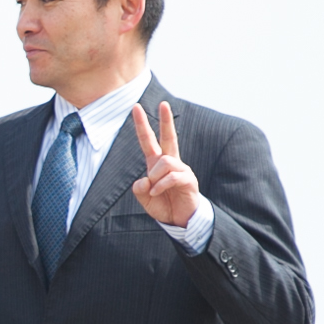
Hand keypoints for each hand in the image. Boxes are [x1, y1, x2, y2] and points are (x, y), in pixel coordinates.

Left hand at [129, 101, 202, 227]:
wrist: (180, 220)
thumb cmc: (163, 206)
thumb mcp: (145, 198)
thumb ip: (140, 189)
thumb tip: (145, 179)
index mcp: (156, 163)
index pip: (148, 140)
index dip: (142, 125)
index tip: (135, 107)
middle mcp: (170, 162)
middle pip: (168, 137)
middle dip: (166, 120)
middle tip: (163, 103)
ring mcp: (181, 169)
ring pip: (165, 162)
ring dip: (155, 177)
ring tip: (154, 190)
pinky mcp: (188, 179)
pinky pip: (172, 177)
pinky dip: (161, 185)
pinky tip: (158, 193)